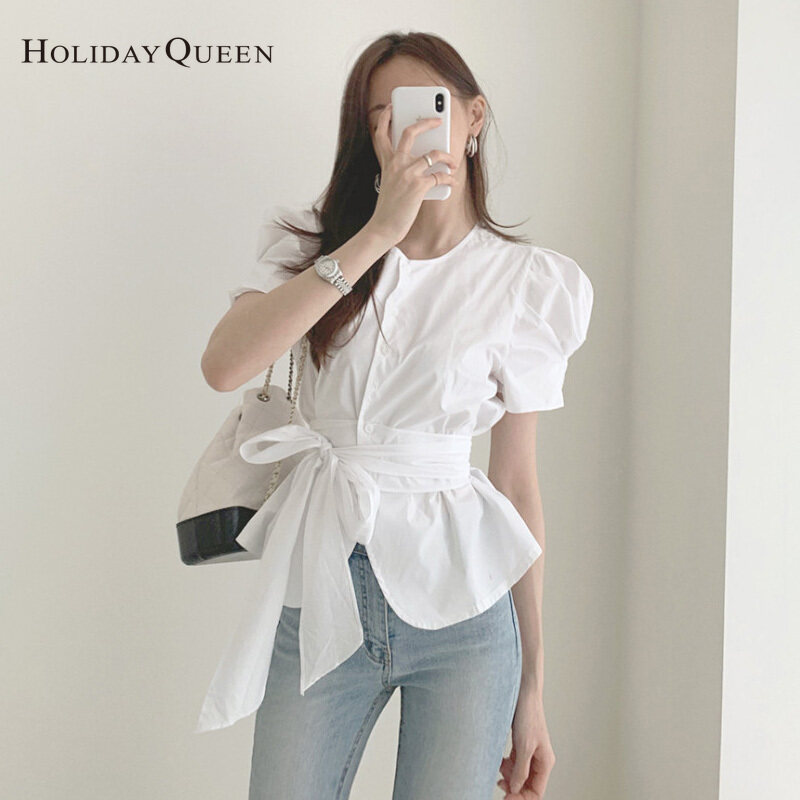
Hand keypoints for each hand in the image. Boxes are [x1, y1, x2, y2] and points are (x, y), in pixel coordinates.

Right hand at [366, 102, 458, 246]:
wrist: (384, 227)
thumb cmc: (389, 207)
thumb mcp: (389, 183)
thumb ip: (400, 169)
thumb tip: (424, 160)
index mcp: (386, 161)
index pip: (381, 132)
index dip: (385, 116)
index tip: (391, 106)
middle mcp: (396, 163)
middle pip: (411, 131)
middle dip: (427, 122)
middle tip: (438, 120)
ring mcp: (407, 173)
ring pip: (434, 153)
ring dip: (448, 156)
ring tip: (453, 162)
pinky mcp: (418, 185)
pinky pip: (440, 176)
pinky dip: (449, 178)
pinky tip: (453, 181)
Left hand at [496, 687, 555, 797]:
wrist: (522, 692)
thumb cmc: (528, 715)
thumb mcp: (523, 746)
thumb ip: (520, 770)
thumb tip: (516, 789)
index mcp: (545, 762)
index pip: (536, 792)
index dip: (522, 799)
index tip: (506, 799)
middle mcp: (538, 759)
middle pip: (527, 785)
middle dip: (514, 788)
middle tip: (499, 786)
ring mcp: (529, 752)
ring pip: (519, 775)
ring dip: (508, 776)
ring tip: (500, 768)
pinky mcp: (520, 745)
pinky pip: (513, 763)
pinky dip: (506, 765)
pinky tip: (499, 760)